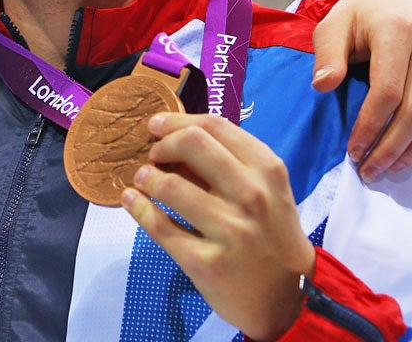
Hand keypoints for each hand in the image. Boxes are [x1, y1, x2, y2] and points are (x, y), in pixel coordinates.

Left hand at [121, 112, 314, 341]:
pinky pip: (159, 226)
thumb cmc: (270, 233)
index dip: (176, 120)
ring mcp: (230, 231)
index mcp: (266, 170)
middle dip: (161, 144)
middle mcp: (252, 196)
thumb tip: (172, 136)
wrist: (288, 298)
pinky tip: (130, 199)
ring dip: (146, 177)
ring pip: (169, 185)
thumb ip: (228, 162)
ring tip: (143, 179)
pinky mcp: (206, 263)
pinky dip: (137, 207)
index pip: (213, 125)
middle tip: (152, 155)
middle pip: (191, 143)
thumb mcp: (266, 190)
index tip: (156, 125)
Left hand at [311, 0, 411, 180]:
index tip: (353, 150)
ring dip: (410, 148)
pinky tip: (406, 155)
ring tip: (386, 170)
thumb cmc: (354, 16)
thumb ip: (328, 56)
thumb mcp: (331, 27)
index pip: (388, 91)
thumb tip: (322, 87)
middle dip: (391, 146)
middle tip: (367, 171)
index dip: (371, 125)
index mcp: (397, 33)